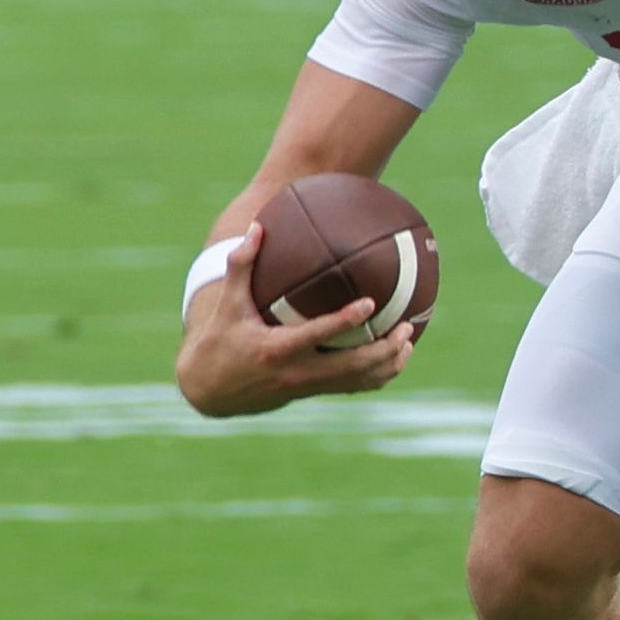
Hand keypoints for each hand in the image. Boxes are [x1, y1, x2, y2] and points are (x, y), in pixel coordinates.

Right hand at [173, 223, 416, 416]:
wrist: (211, 391)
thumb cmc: (219, 340)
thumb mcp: (227, 305)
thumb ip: (241, 266)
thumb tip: (257, 227)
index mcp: (276, 348)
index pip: (317, 335)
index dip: (345, 321)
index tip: (371, 304)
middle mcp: (297, 371)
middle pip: (350, 366)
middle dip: (382, 349)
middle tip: (405, 327)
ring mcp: (307, 386)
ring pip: (357, 381)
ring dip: (387, 365)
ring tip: (408, 343)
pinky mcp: (313, 392)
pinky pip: (352, 388)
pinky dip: (376, 376)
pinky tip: (395, 359)